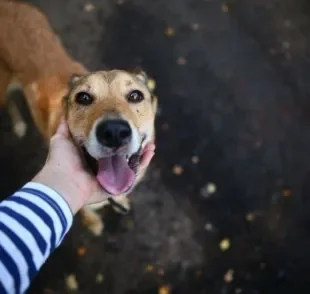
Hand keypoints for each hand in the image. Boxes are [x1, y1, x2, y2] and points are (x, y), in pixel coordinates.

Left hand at [33, 119, 154, 213]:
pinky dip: (142, 164)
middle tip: (142, 136)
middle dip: (134, 147)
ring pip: (130, 165)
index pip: (110, 147)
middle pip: (123, 156)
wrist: (64, 181)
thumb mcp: (61, 139)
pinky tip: (149, 153)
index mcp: (92, 158)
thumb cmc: (62, 160)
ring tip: (150, 144)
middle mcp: (103, 168)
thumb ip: (65, 128)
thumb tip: (65, 115)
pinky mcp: (117, 185)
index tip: (127, 128)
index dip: (119, 139)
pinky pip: (133, 175)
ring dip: (141, 154)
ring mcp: (111, 177)